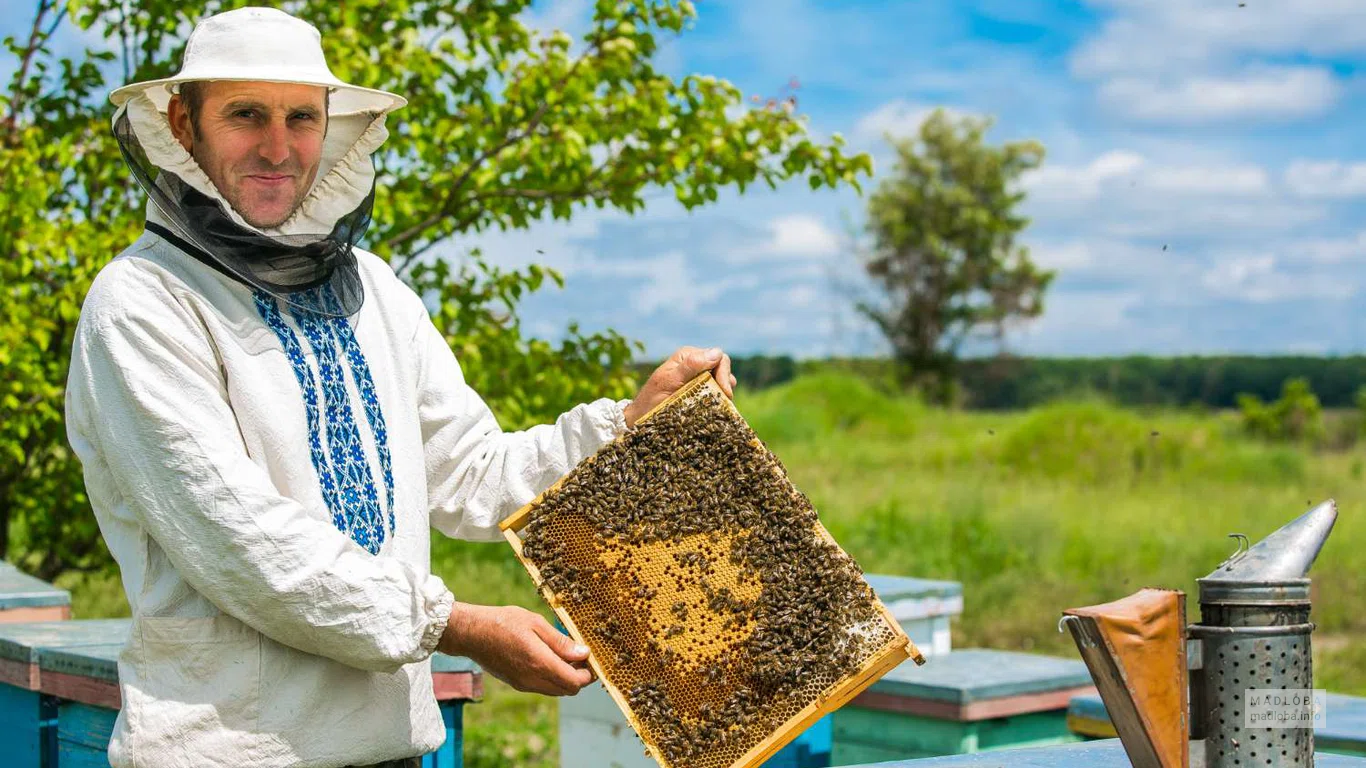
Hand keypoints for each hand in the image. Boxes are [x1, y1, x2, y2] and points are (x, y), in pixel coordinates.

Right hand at [438, 603, 593, 695]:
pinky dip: (552, 679)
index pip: (574, 683)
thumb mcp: (535, 623)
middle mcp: (532, 679)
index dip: (588, 674)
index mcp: (539, 663)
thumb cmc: (503, 622)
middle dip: (579, 677)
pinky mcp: (516, 684)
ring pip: (555, 691)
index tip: (590, 659)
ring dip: (565, 679)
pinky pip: (542, 688)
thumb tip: (583, 654)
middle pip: (567, 690)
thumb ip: (560, 642)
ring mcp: (523, 685)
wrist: (471, 633)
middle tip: (580, 656)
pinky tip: (549, 659)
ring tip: (565, 655)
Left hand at [623, 346, 735, 426]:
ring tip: (722, 403)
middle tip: (726, 399)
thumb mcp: (669, 382)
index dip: (723, 373)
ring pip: (722, 378)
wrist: (641, 418)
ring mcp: (697, 377)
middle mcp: (694, 363)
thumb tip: (716, 353)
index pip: (718, 357)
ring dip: (724, 390)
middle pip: (722, 367)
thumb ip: (691, 366)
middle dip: (725, 382)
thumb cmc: (651, 399)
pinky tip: (718, 406)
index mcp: (687, 356)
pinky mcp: (698, 390)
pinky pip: (716, 390)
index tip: (724, 391)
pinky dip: (719, 397)